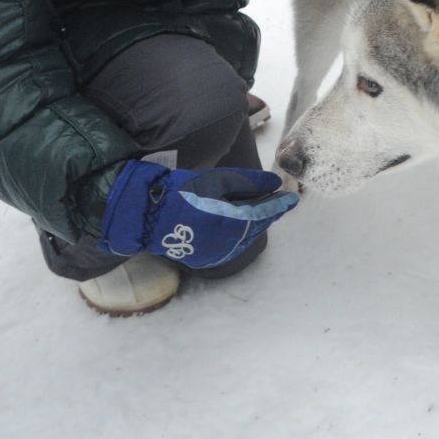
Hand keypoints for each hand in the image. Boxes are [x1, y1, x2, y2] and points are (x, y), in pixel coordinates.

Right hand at [98, 160, 296, 267]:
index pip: (262, 213)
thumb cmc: (180, 191)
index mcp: (229, 222)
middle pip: (256, 228)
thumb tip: (275, 184)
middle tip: (280, 202)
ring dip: (256, 225)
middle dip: (269, 214)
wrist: (146, 214)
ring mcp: (215, 254)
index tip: (292, 198)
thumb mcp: (216, 180)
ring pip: (245, 239)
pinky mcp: (205, 259)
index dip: (278, 205)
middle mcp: (226, 243)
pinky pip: (231, 247)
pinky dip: (240, 236)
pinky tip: (242, 225)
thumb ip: (249, 182)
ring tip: (264, 211)